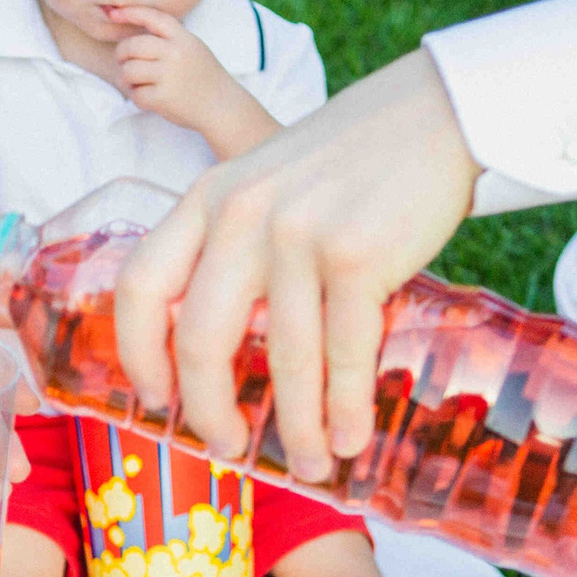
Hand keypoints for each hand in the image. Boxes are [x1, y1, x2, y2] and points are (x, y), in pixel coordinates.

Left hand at [105, 5, 277, 159]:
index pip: (152, 17)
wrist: (222, 106)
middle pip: (132, 46)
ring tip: (137, 83)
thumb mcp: (193, 48)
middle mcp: (175, 53)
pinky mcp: (163, 98)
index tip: (113, 12)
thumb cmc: (203, 77)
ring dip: (127, 79)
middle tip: (124, 63)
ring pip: (128, 70)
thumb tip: (132, 29)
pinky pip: (135, 94)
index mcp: (183, 38)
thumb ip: (169, 38)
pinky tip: (147, 97)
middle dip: (122, 55)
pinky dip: (137, 97)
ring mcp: (169, 75)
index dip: (130, 12)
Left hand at [113, 49, 478, 480]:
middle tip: (228, 447)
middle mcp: (241, 215)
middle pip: (202, 338)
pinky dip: (344, 407)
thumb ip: (231, 246)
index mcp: (208, 198)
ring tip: (308, 462)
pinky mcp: (356, 255)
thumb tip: (220, 345)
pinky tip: (347, 438)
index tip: (156, 399)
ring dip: (296, 425)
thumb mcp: (264, 183)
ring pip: (283, 358)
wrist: (435, 113)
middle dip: (211, 409)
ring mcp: (298, 235)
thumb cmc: (349, 161)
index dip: (140, 354)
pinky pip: (342, 353)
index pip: (142, 286)